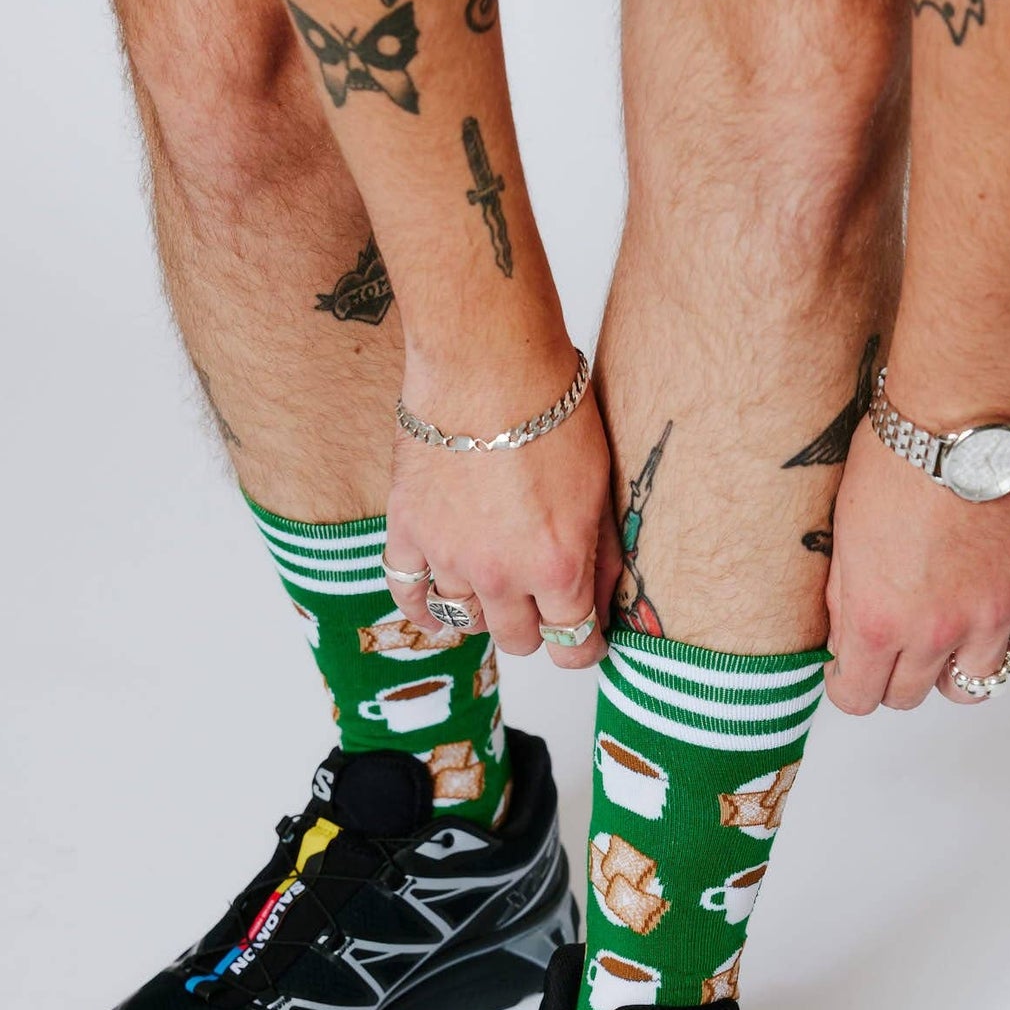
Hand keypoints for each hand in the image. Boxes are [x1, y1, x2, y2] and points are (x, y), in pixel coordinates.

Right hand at [384, 350, 619, 669]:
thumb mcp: (600, 490)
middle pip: (516, 640)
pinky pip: (408, 592)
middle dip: (534, 627)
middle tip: (540, 602)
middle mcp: (501, 575)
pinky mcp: (409, 530)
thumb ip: (600, 556)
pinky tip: (438, 613)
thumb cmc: (553, 412)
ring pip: (465, 620)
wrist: (489, 362)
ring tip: (495, 589)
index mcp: (557, 569)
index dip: (581, 646)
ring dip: (484, 610)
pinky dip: (423, 609)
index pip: (571, 646)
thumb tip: (602, 603)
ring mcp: (449, 557)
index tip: (583, 637)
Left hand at [824, 430, 1009, 713]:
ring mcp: (994, 614)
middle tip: (896, 646)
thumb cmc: (894, 459)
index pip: (859, 698)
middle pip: (912, 696)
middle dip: (896, 676)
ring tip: (949, 633)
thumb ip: (846, 602)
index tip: (852, 670)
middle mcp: (937, 630)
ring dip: (956, 665)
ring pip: (975, 684)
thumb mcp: (843, 537)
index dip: (850, 686)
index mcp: (878, 620)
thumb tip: (848, 643)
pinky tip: (996, 616)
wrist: (961, 415)